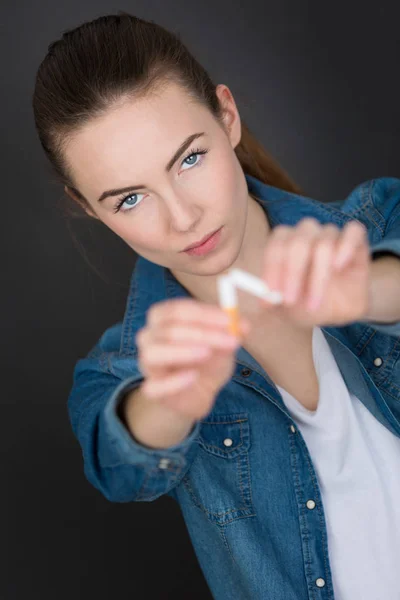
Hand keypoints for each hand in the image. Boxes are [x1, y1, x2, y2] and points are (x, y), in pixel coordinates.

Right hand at [136, 298, 250, 419]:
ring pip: (153, 353)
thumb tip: (243, 324)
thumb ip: (232, 332)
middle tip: (230, 340)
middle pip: (168, 329)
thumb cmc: (206, 359)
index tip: (230, 320)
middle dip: (202, 333)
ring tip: (207, 353)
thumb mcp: (223, 343)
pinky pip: (154, 386)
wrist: (199, 392)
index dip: (204, 313)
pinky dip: (173, 381)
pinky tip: (192, 377)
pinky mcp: (152, 390)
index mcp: (163, 318)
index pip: (177, 310)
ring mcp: (148, 364)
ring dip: (182, 352)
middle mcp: (149, 337)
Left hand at [260, 217, 370, 327]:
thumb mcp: (285, 308)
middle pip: (298, 242)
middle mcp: (306, 233)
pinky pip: (353, 231)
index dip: (273, 268)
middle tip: (290, 299)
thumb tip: (266, 300)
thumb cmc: (305, 303)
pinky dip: (346, 246)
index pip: (276, 246)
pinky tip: (339, 267)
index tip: (273, 292)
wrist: (336, 309)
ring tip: (314, 303)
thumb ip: (273, 301)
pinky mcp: (356, 239)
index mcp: (284, 243)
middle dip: (293, 273)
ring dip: (318, 277)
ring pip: (324, 243)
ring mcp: (331, 234)